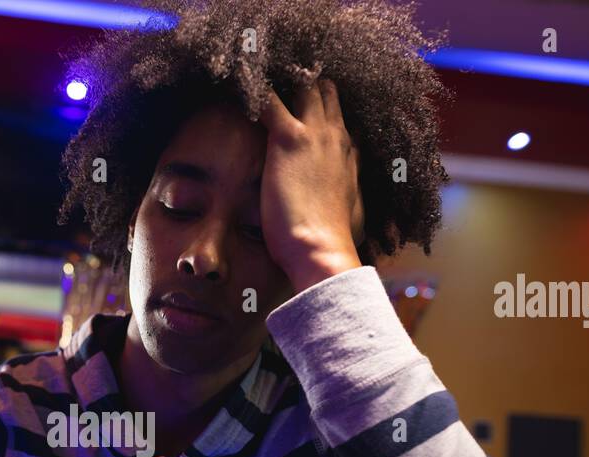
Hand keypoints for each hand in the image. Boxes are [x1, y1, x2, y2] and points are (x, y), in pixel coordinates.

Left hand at [258, 78, 364, 288]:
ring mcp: (315, 134)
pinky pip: (268, 98)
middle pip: (323, 90)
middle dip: (300, 82)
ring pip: (303, 85)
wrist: (323, 250)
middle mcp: (336, 135)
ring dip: (280, 79)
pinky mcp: (289, 139)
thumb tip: (346, 195)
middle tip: (272, 83)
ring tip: (254, 75)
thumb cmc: (332, 240)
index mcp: (349, 152)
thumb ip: (347, 192)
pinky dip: (253, 89)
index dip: (318, 105)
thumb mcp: (351, 210)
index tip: (298, 105)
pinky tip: (237, 86)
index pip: (336, 114)